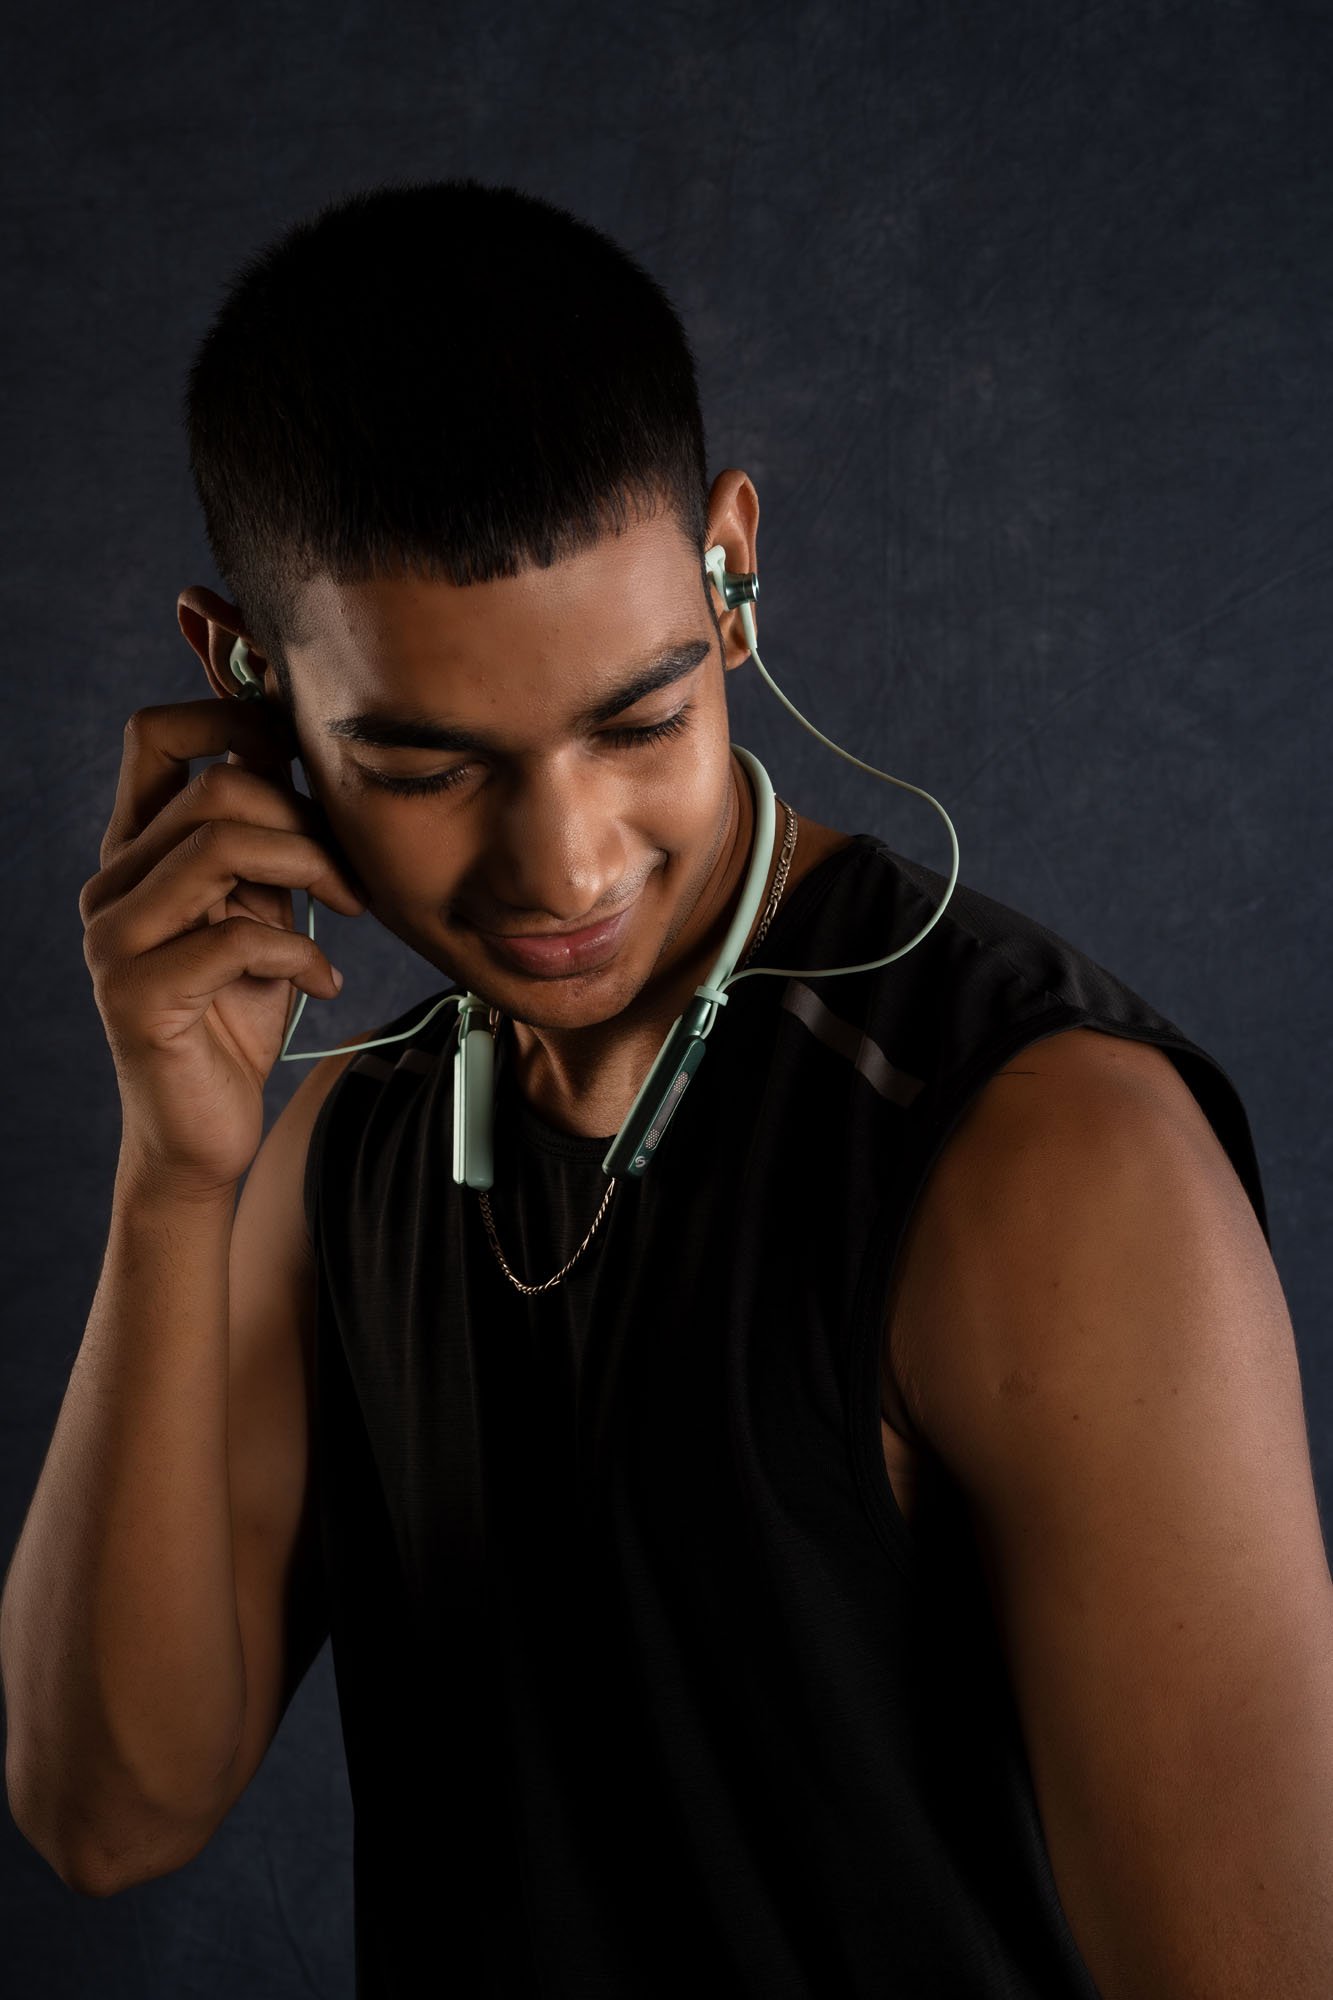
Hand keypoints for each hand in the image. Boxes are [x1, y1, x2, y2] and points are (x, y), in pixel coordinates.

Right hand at [79, 697, 366, 1199]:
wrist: (204, 1132)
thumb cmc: (239, 1015)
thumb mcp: (260, 909)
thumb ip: (268, 842)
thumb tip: (306, 751)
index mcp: (136, 852)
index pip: (157, 735)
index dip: (232, 714)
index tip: (308, 751)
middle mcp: (111, 885)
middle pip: (214, 786)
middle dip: (307, 815)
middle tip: (355, 869)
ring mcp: (114, 939)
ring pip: (219, 845)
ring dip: (311, 868)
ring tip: (350, 909)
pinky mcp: (134, 995)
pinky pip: (233, 936)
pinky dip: (300, 954)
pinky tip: (324, 984)